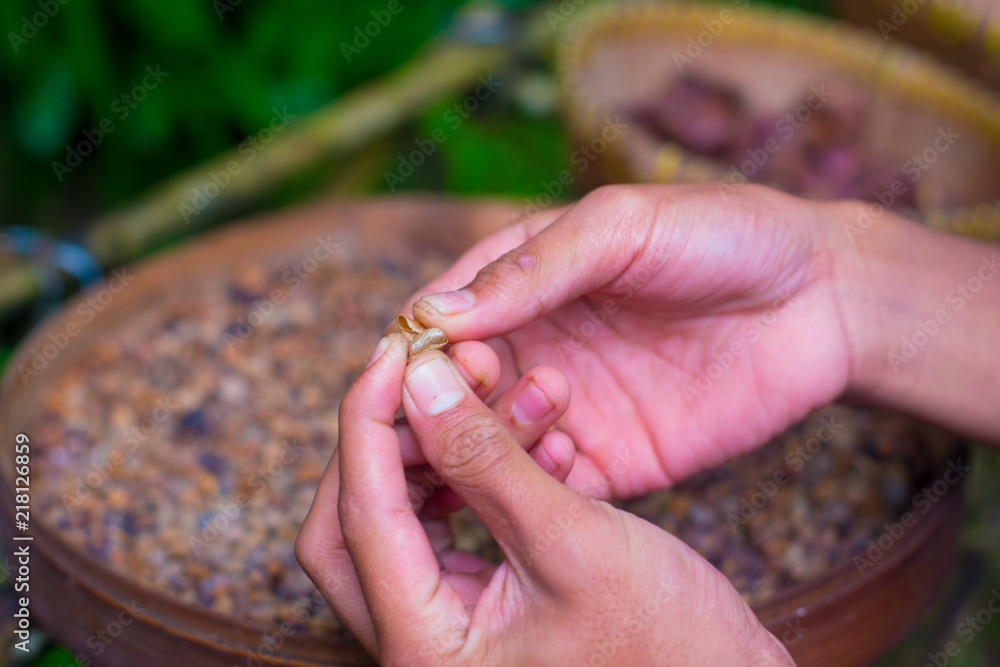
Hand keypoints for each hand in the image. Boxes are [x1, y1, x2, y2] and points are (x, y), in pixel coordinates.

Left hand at [296, 335, 792, 665]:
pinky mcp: (470, 610)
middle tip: (422, 378)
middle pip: (351, 526)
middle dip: (384, 442)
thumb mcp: (573, 541)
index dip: (368, 421)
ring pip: (394, 522)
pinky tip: (509, 444)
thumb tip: (421, 382)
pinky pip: (438, 530)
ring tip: (481, 402)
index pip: (360, 515)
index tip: (395, 353)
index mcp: (426, 649)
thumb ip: (487, 460)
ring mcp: (440, 631)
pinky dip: (463, 482)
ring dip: (431, 456)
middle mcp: (417, 647)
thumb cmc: (666, 643)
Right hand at [405, 184, 854, 497]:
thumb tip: (435, 313)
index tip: (413, 369)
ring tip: (520, 427)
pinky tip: (562, 460)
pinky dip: (537, 486)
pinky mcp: (609, 459)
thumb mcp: (622, 225)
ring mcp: (569, 406)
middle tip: (455, 410)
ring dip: (486, 446)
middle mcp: (534, 346)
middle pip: (452, 390)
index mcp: (524, 281)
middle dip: (443, 405)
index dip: (417, 347)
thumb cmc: (722, 235)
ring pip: (491, 444)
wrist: (823, 299)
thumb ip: (534, 268)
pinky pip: (551, 486)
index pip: (439, 319)